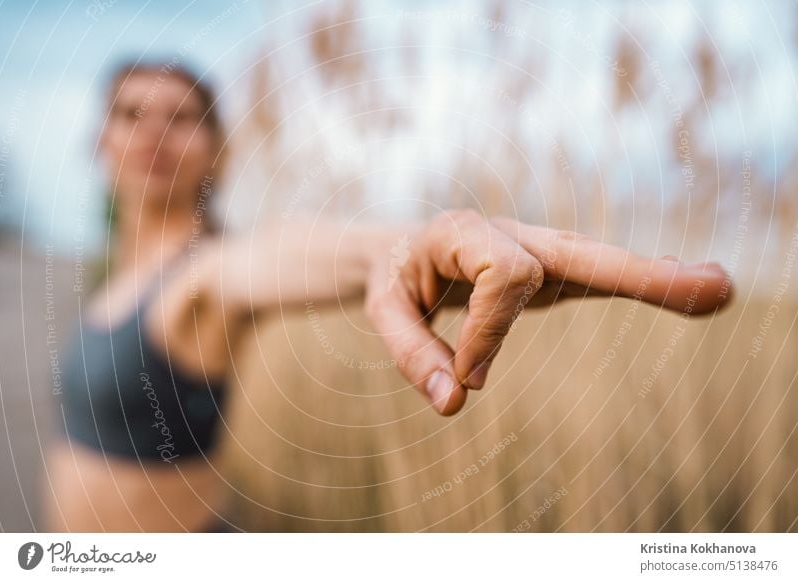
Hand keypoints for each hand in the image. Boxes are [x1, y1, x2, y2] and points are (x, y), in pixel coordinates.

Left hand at [364, 210, 732, 415]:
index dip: (491, 332)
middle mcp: (508, 232)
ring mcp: (535, 249)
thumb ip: (413, 355)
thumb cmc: (395, 278)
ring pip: (601, 262)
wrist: (402, 248)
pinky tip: (692, 290)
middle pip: (579, 250)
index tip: (469, 375)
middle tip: (709, 288)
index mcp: (462, 231)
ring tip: (719, 288)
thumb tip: (455, 405)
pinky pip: (599, 276)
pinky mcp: (551, 270)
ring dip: (657, 278)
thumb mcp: (384, 311)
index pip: (505, 276)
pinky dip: (642, 283)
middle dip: (639, 273)